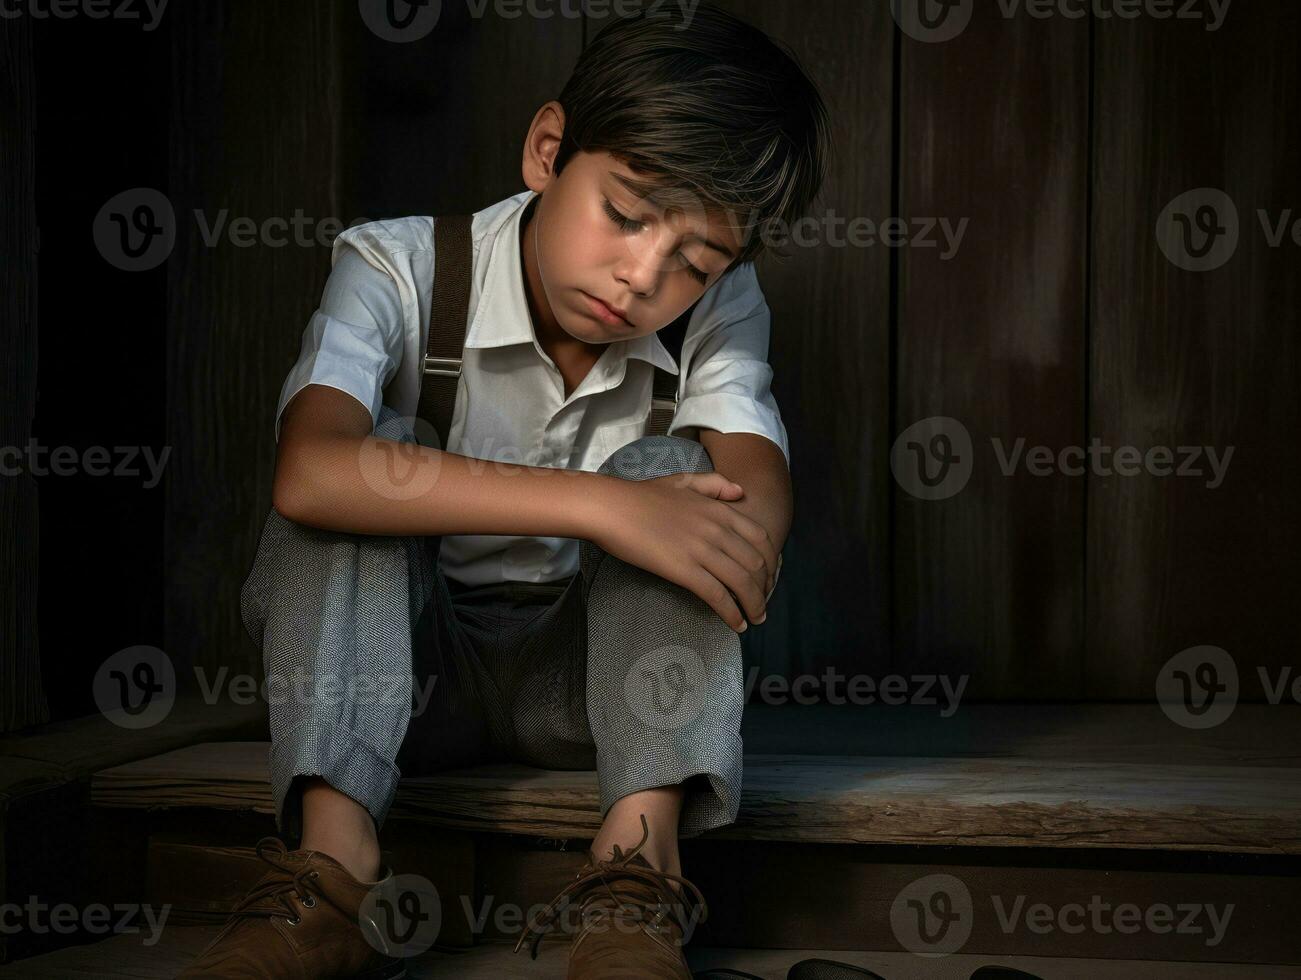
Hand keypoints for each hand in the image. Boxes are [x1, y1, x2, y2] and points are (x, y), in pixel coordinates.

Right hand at [589, 471, 778, 631]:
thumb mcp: (684, 480)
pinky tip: (737, 625)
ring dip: (754, 605)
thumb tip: (741, 492)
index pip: (760, 538)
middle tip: (763, 604)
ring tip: (755, 620)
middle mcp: (716, 530)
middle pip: (756, 564)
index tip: (768, 577)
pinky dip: (732, 613)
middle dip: (765, 589)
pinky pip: (718, 596)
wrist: (611, 507)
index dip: (770, 562)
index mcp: (719, 509)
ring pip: (742, 583)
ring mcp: (701, 550)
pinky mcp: (684, 570)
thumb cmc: (641, 495)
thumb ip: (715, 484)